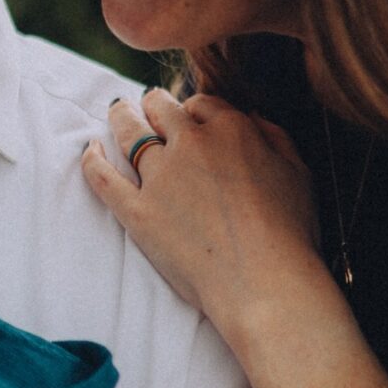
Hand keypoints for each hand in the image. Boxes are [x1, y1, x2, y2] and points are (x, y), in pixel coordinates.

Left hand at [84, 87, 319, 324]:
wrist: (266, 284)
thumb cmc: (291, 234)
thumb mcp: (298, 173)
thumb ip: (274, 137)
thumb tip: (252, 117)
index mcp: (231, 129)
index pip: (202, 103)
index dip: (194, 110)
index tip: (190, 119)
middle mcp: (192, 144)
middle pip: (162, 108)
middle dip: (155, 105)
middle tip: (149, 106)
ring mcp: (160, 177)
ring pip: (130, 132)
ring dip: (122, 116)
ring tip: (117, 110)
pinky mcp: (137, 211)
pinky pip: (104, 177)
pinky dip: (92, 160)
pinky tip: (89, 150)